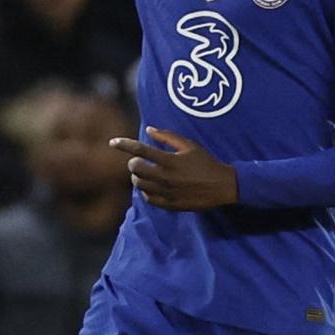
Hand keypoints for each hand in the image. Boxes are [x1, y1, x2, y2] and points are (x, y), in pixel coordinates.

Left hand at [110, 126, 237, 210]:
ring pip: (139, 184)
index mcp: (169, 160)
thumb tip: (149, 129)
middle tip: (138, 161)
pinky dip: (145, 191)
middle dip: (133, 163)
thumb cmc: (205, 162)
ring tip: (144, 173)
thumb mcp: (189, 145)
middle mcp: (165, 177)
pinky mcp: (170, 204)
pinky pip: (148, 198)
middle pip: (135, 169)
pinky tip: (151, 186)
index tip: (112, 142)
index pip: (139, 150)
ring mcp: (167, 192)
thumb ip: (168, 137)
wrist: (222, 186)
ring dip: (137, 177)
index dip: (123, 144)